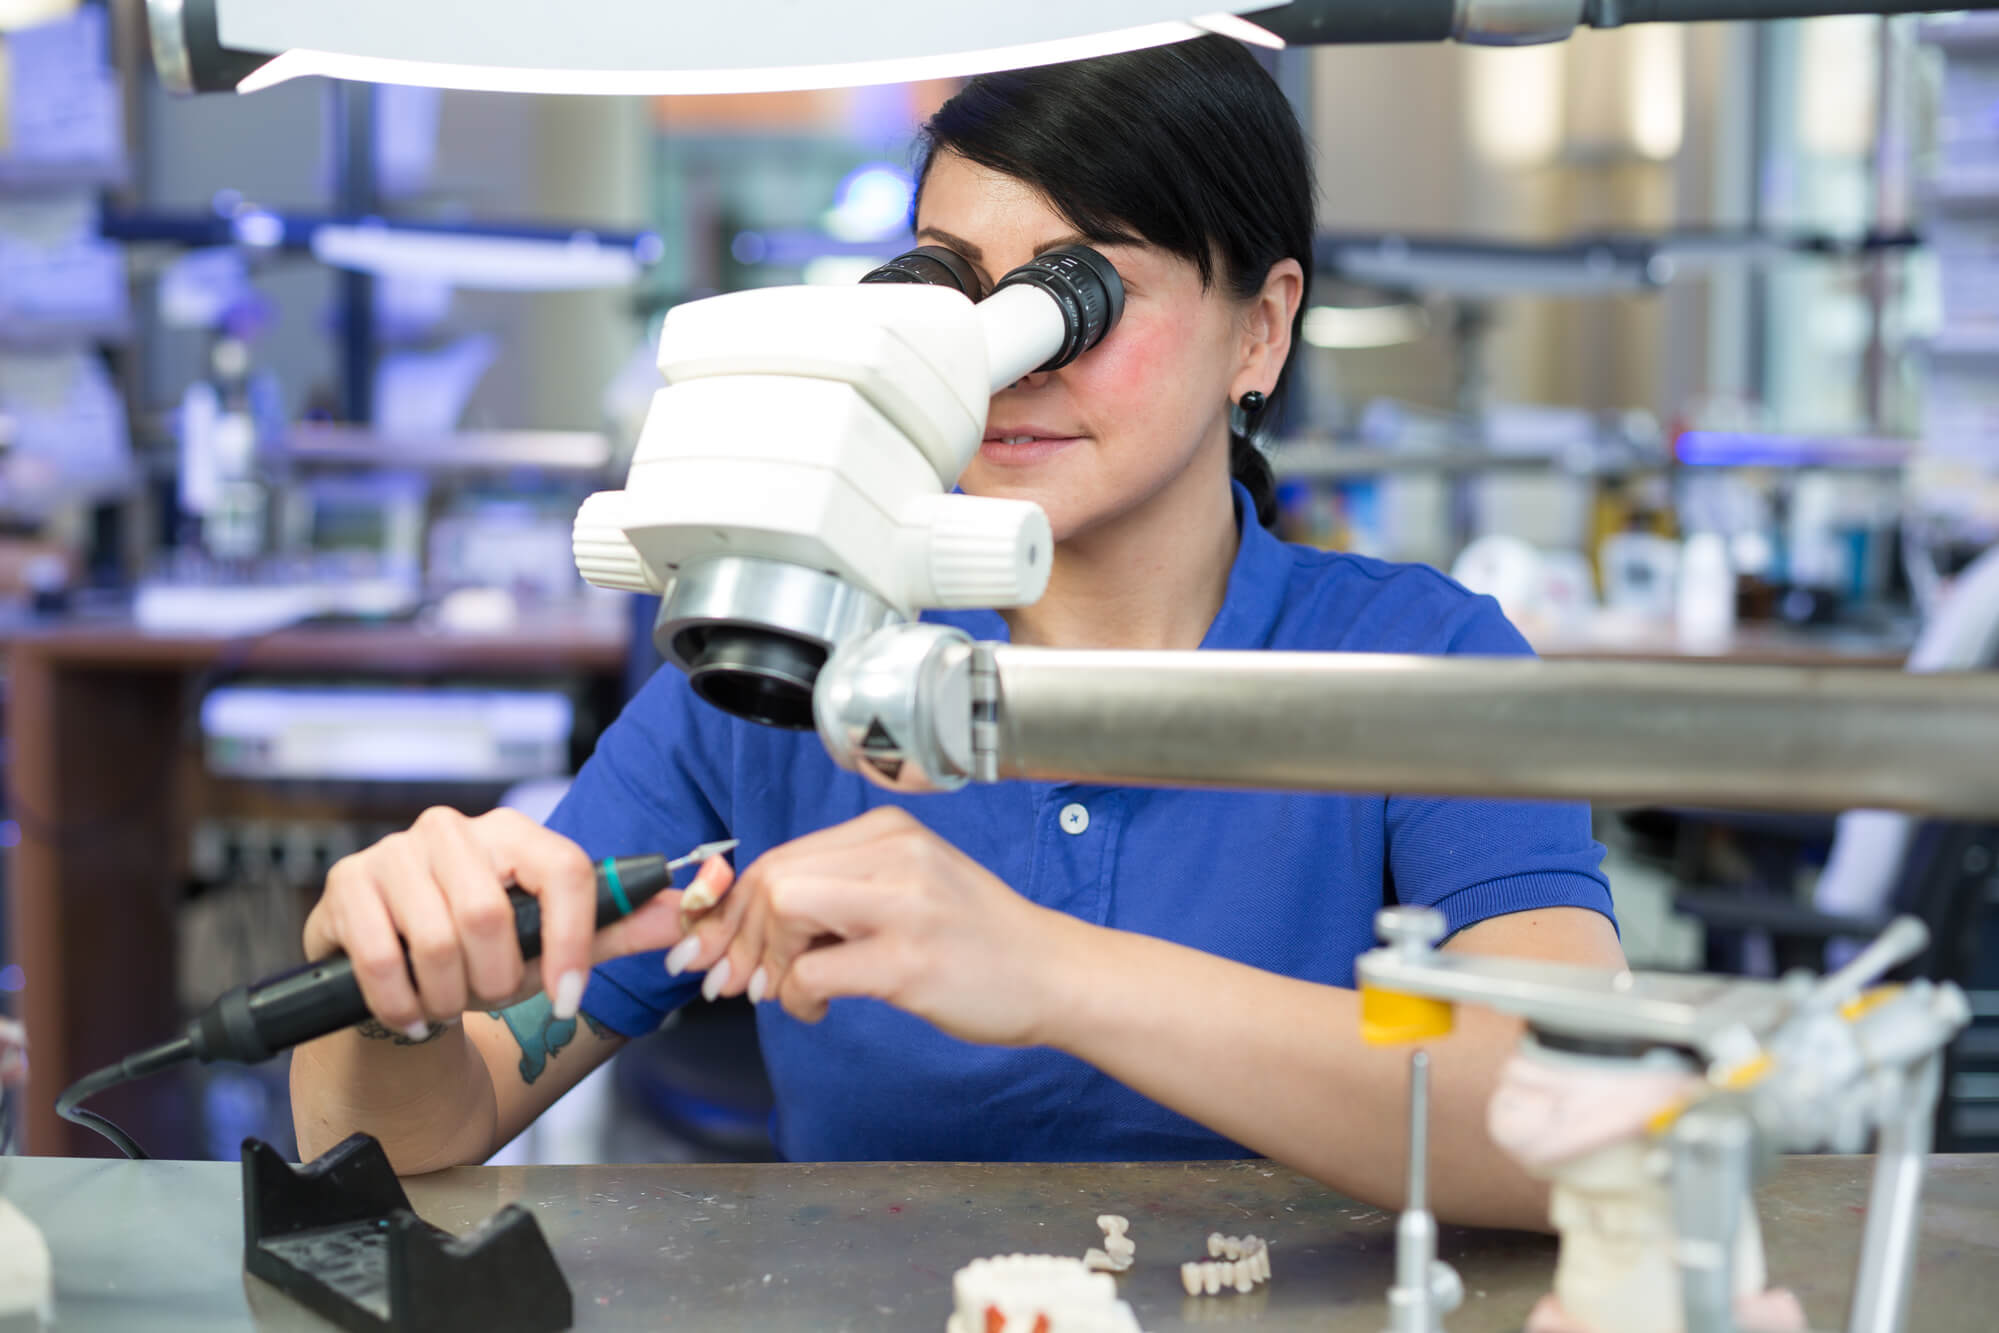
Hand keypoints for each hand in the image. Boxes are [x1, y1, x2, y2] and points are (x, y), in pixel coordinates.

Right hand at [303, 806, 724, 1039]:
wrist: (392, 966)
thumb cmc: (482, 950)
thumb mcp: (552, 943)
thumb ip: (615, 929)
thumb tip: (680, 913)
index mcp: (514, 832)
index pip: (564, 872)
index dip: (572, 944)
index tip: (570, 998)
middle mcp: (453, 828)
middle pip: (492, 917)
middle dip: (496, 980)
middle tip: (488, 997)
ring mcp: (395, 852)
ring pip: (440, 941)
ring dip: (449, 996)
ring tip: (448, 1001)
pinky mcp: (348, 885)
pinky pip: (383, 961)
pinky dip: (403, 1005)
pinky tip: (412, 1010)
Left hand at [668, 807, 1078, 1045]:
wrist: (1052, 973)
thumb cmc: (973, 940)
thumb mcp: (906, 891)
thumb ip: (834, 895)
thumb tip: (738, 928)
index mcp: (888, 831)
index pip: (778, 856)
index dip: (729, 905)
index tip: (709, 945)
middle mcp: (895, 853)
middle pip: (771, 878)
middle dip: (733, 936)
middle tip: (728, 981)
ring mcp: (904, 904)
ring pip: (784, 909)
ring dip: (766, 962)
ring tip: (784, 993)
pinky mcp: (908, 960)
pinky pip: (811, 972)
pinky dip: (797, 998)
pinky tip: (819, 1008)